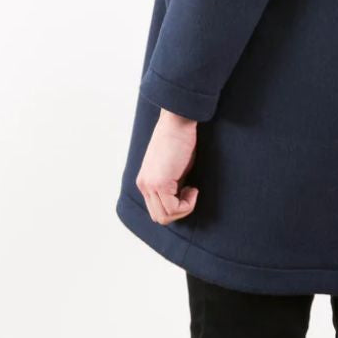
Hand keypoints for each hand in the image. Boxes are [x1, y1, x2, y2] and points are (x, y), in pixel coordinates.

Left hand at [136, 108, 199, 223]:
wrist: (178, 121)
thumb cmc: (180, 138)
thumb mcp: (173, 167)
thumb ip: (172, 184)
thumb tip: (182, 199)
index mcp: (145, 181)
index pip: (156, 209)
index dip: (175, 206)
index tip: (188, 189)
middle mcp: (144, 185)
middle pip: (159, 217)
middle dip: (179, 211)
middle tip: (190, 192)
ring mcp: (150, 185)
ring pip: (165, 216)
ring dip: (184, 208)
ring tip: (192, 190)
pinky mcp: (160, 183)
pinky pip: (173, 209)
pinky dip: (187, 204)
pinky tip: (193, 188)